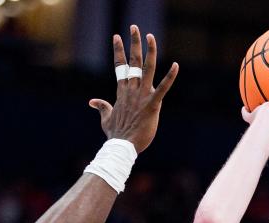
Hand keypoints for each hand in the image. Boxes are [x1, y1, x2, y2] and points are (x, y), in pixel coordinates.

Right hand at [89, 25, 179, 153]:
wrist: (121, 147)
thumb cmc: (115, 135)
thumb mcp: (106, 119)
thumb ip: (102, 107)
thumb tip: (92, 102)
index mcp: (122, 92)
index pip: (120, 67)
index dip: (119, 50)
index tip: (117, 36)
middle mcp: (132, 91)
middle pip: (133, 62)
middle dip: (133, 43)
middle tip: (134, 27)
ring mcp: (142, 97)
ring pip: (147, 69)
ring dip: (149, 52)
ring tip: (150, 36)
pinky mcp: (152, 105)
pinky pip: (162, 88)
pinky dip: (170, 77)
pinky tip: (176, 65)